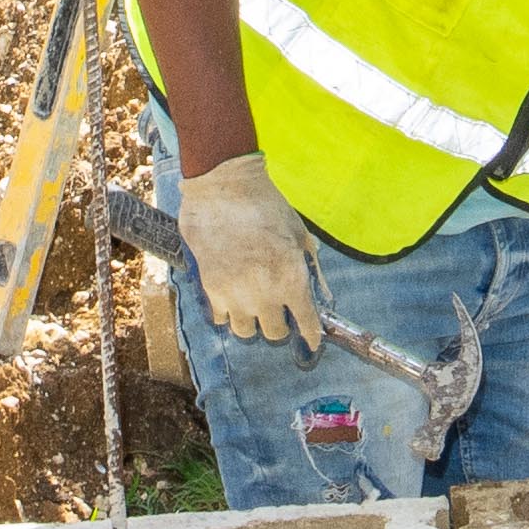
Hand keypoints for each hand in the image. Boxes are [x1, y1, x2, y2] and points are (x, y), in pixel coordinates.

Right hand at [172, 153, 334, 351]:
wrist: (224, 187)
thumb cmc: (266, 204)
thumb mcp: (297, 232)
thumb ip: (308, 263)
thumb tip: (317, 289)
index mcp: (292, 277)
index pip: (307, 324)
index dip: (312, 335)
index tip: (312, 341)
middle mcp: (266, 292)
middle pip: (275, 333)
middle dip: (280, 324)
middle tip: (278, 310)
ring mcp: (236, 293)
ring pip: (246, 332)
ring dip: (252, 321)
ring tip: (252, 305)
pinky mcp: (211, 288)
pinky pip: (221, 318)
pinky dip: (228, 312)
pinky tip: (231, 297)